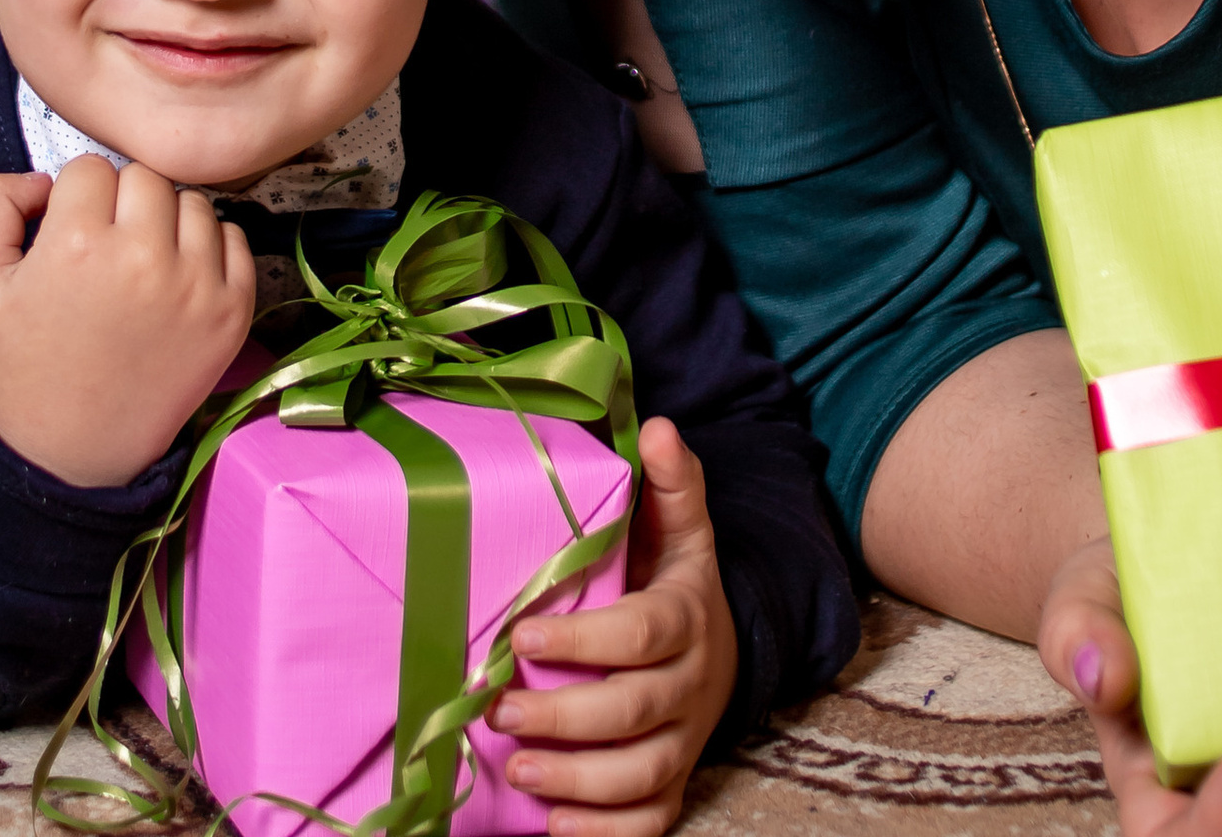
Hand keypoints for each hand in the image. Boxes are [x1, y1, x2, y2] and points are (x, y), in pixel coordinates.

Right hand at [0, 154, 253, 489]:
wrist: (72, 448)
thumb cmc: (20, 361)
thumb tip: (44, 177)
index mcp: (77, 244)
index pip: (90, 168)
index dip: (73, 199)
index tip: (66, 236)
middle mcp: (145, 257)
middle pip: (145, 177)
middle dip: (120, 202)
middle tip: (103, 248)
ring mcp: (198, 284)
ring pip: (191, 201)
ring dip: (166, 221)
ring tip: (139, 264)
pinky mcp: (234, 308)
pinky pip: (233, 236)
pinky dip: (207, 248)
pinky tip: (175, 279)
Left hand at [488, 417, 742, 836]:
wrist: (723, 645)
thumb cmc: (675, 580)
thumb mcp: (680, 526)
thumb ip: (670, 481)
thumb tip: (657, 425)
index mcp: (687, 616)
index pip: (640, 634)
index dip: (585, 641)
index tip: (525, 636)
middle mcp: (691, 684)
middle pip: (635, 711)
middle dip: (566, 716)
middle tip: (498, 708)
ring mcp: (686, 739)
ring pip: (642, 774)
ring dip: (579, 780)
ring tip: (519, 767)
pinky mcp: (676, 783)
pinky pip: (651, 822)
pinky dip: (606, 833)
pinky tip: (556, 826)